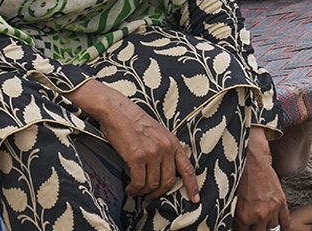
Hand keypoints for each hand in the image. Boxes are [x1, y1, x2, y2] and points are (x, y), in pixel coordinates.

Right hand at [69, 81, 198, 201]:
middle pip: (168, 181)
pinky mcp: (136, 157)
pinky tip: (130, 188)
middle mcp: (165, 148)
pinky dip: (134, 189)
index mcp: (173, 142)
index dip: (192, 186)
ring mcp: (152, 153)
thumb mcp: (158, 132)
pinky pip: (139, 182)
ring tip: (136, 191)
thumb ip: (164, 149)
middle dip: (159, 193)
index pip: (187, 168)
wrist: (117, 111)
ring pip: (152, 184)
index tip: (194, 199)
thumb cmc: (134, 121)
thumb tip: (164, 170)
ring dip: (144, 192)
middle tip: (150, 196)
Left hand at [235, 134, 288, 230]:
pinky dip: (284, 226)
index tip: (243, 226)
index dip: (242, 229)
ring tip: (262, 219)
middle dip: (254, 228)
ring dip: (266, 224)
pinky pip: (286, 220)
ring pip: (272, 227)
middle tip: (252, 223)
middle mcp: (259, 215)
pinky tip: (281, 228)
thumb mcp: (232, 199)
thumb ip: (237, 215)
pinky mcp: (281, 201)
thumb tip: (239, 224)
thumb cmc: (238, 176)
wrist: (251, 160)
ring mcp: (272, 209)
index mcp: (244, 216)